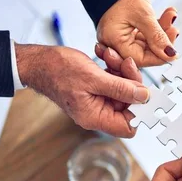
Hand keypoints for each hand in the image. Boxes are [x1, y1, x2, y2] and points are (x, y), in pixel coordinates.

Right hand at [15, 43, 146, 137]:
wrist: (37, 60)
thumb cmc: (57, 70)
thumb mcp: (93, 78)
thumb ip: (121, 89)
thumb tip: (144, 97)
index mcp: (95, 117)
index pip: (128, 126)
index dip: (139, 110)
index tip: (143, 90)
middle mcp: (97, 112)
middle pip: (128, 104)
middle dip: (130, 81)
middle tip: (126, 63)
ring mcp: (96, 101)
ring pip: (122, 89)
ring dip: (120, 70)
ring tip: (110, 55)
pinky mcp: (95, 89)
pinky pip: (113, 81)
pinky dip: (112, 67)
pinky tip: (104, 54)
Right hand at [97, 0, 178, 66]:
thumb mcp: (143, 15)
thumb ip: (157, 37)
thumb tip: (170, 54)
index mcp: (113, 41)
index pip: (139, 59)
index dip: (158, 56)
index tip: (173, 52)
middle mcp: (113, 42)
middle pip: (144, 52)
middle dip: (161, 40)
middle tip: (174, 30)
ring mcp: (119, 36)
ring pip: (146, 42)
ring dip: (161, 30)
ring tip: (170, 15)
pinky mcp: (125, 31)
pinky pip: (144, 34)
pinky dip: (156, 26)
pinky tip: (166, 16)